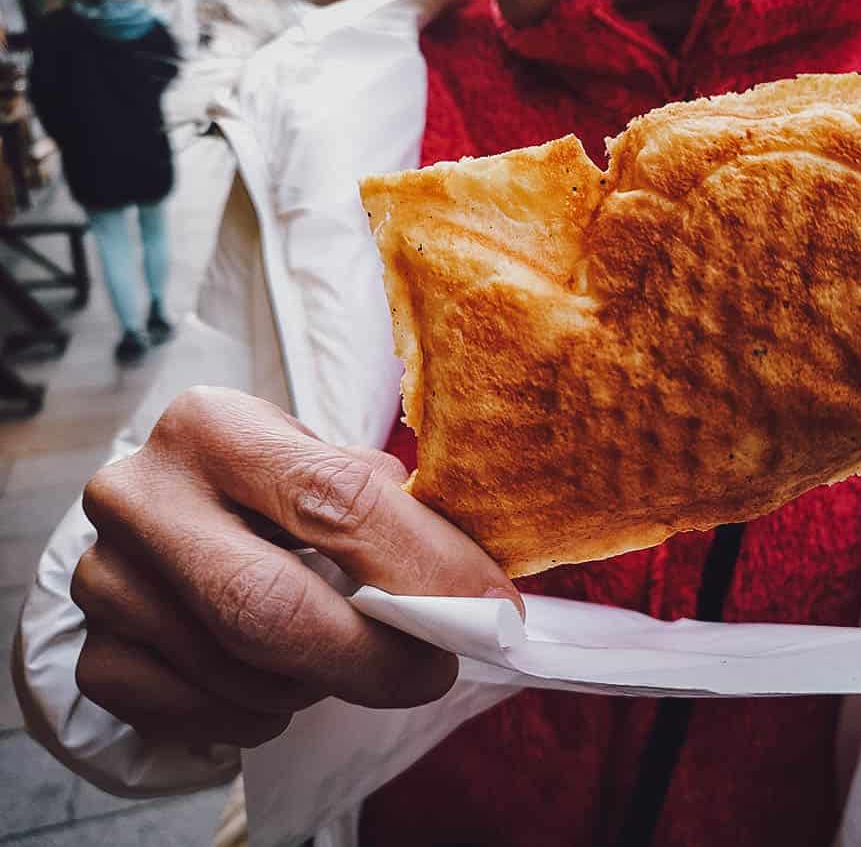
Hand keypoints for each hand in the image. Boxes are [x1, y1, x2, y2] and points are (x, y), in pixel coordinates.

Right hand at [72, 387, 518, 746]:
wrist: (183, 519)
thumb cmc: (280, 494)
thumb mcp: (334, 470)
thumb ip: (397, 516)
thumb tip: (474, 595)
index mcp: (215, 424)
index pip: (333, 500)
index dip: (424, 566)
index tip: (490, 612)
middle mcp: (140, 493)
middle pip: (266, 605)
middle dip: (373, 657)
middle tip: (434, 670)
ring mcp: (105, 576)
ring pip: (238, 671)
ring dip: (316, 682)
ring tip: (341, 655)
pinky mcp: (92, 650)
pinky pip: (196, 713)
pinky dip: (259, 714)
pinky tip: (277, 683)